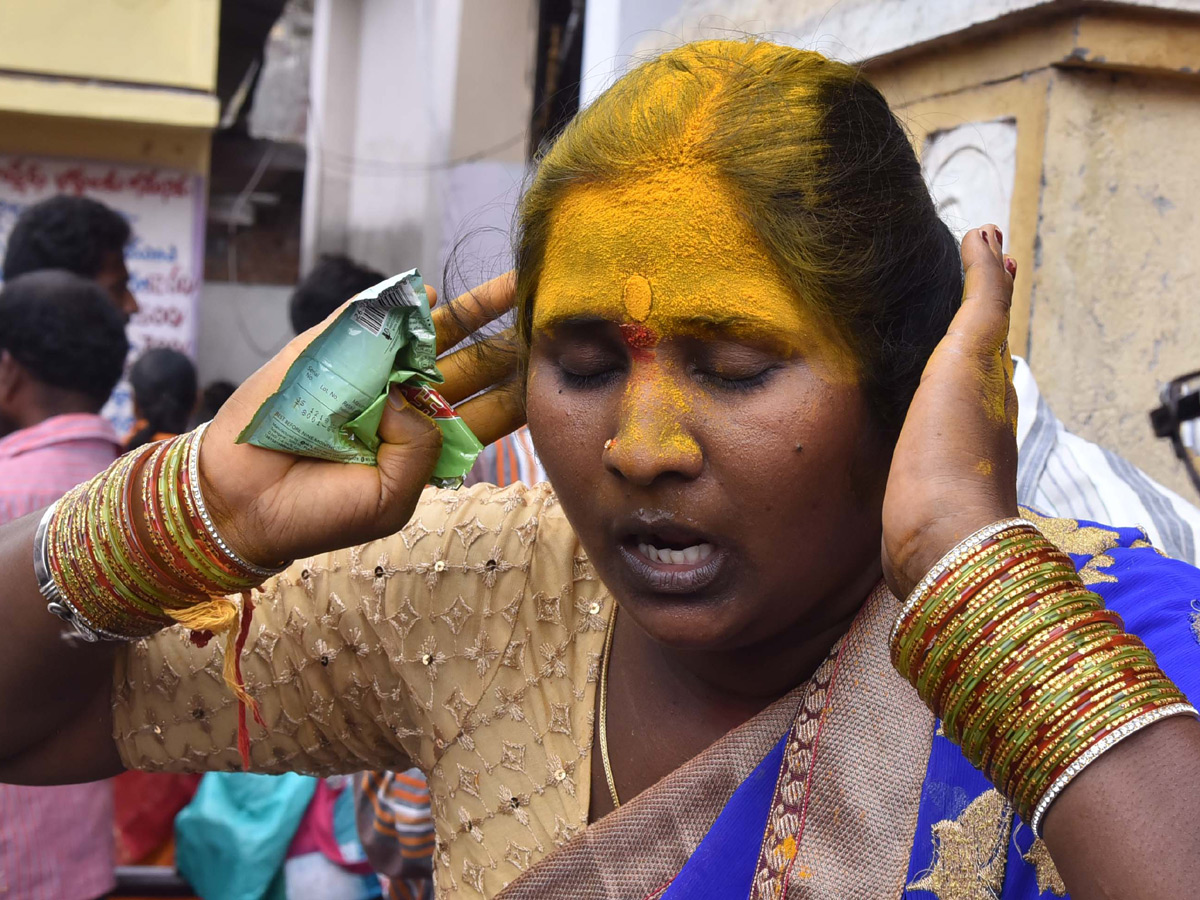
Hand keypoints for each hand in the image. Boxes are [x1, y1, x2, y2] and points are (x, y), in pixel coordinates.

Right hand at [199, 273, 523, 565]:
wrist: (242, 502)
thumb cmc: (321, 512)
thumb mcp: (391, 497)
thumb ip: (421, 450)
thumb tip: (416, 393)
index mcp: (430, 444)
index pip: (489, 411)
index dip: (521, 388)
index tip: (558, 365)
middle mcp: (407, 404)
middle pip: (472, 366)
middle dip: (509, 340)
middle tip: (549, 312)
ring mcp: (370, 374)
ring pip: (431, 335)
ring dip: (473, 309)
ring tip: (512, 284)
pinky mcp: (328, 352)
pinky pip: (367, 321)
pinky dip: (397, 303)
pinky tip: (429, 291)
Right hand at [881, 227, 1019, 598]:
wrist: (936, 540)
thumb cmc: (951, 451)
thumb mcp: (969, 361)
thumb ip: (981, 304)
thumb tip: (988, 239)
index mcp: (991, 377)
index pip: (992, 312)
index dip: (987, 274)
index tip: (979, 236)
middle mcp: (978, 405)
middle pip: (977, 342)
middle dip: (971, 302)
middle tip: (962, 262)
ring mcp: (949, 439)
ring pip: (953, 375)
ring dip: (947, 342)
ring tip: (928, 317)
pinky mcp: (919, 468)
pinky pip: (923, 409)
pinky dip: (921, 383)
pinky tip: (903, 389)